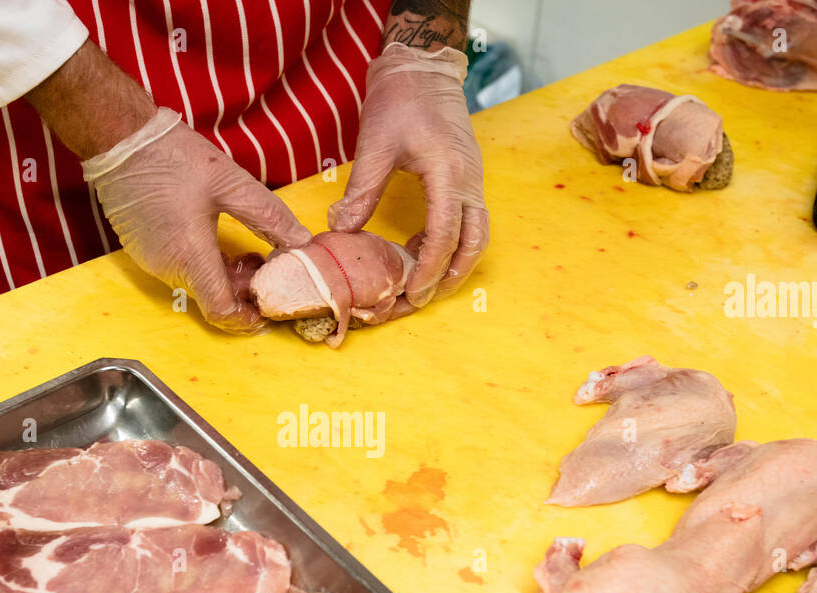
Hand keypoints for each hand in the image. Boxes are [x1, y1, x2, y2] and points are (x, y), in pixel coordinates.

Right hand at [83, 109, 311, 332]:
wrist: (120, 138)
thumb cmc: (174, 157)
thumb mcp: (230, 182)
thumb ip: (269, 216)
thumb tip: (301, 242)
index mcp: (191, 256)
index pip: (221, 311)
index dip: (247, 319)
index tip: (267, 307)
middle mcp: (168, 267)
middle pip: (211, 298)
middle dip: (241, 290)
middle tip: (262, 263)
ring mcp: (151, 260)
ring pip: (196, 284)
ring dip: (223, 276)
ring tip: (243, 249)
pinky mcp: (142, 250)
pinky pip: (179, 269)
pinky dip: (202, 264)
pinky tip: (214, 239)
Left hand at [329, 42, 488, 308]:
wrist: (424, 68)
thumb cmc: (401, 99)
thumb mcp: (375, 144)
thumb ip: (361, 190)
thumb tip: (340, 231)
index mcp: (450, 173)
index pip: (445, 234)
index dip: (428, 269)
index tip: (410, 294)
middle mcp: (469, 182)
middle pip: (473, 244)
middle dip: (450, 278)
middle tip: (419, 301)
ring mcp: (472, 182)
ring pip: (476, 236)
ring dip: (455, 266)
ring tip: (424, 287)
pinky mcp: (467, 180)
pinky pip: (466, 222)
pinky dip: (449, 245)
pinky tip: (421, 255)